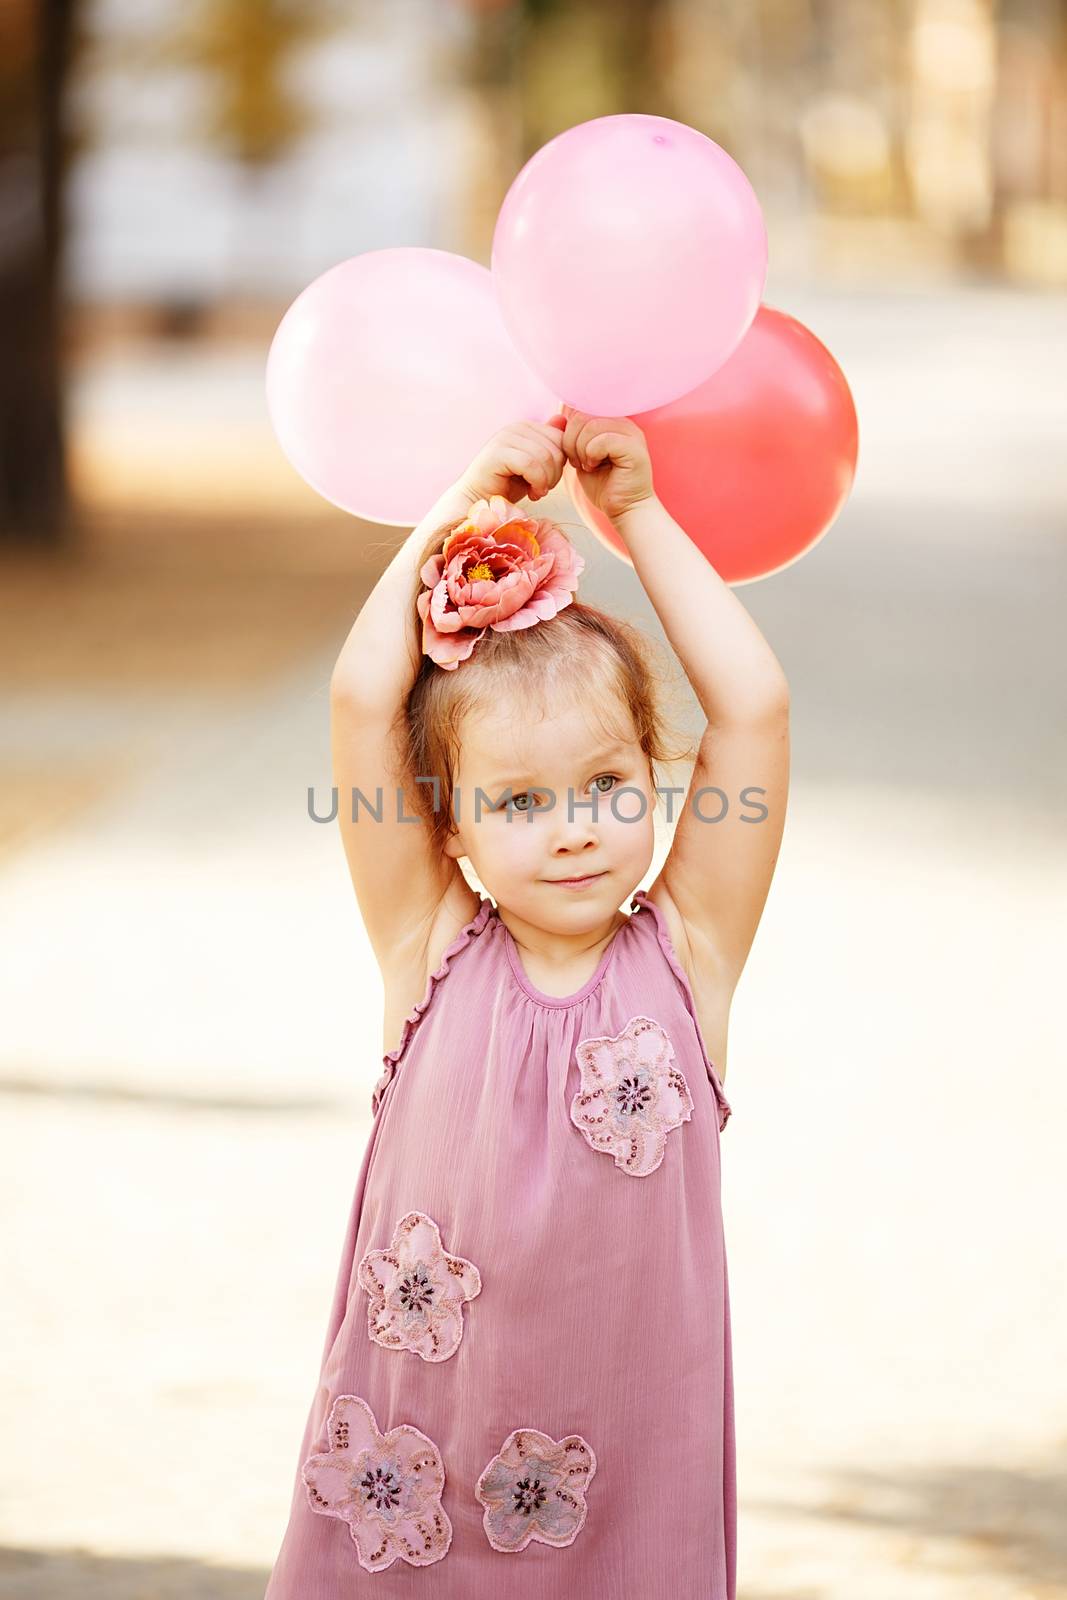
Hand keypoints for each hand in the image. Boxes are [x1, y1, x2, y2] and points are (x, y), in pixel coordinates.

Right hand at [457, 415, 568, 507]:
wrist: (479, 501)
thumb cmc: (507, 485)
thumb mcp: (536, 466)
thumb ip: (549, 445)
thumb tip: (564, 420)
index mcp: (526, 427)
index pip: (561, 439)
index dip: (561, 464)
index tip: (549, 481)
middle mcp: (516, 427)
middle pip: (556, 448)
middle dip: (555, 475)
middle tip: (542, 489)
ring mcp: (505, 438)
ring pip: (545, 457)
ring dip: (547, 481)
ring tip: (536, 492)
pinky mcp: (497, 453)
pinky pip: (530, 465)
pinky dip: (537, 482)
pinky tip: (532, 494)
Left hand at [559, 405, 655, 522]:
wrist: (624, 509)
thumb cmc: (603, 485)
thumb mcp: (581, 456)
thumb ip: (572, 436)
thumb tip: (557, 417)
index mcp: (612, 421)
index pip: (580, 409)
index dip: (569, 431)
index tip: (573, 453)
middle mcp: (624, 422)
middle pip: (583, 415)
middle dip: (571, 441)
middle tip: (578, 461)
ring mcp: (631, 433)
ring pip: (591, 426)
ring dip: (580, 450)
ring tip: (588, 465)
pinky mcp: (634, 448)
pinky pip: (602, 440)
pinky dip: (591, 455)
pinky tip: (595, 467)